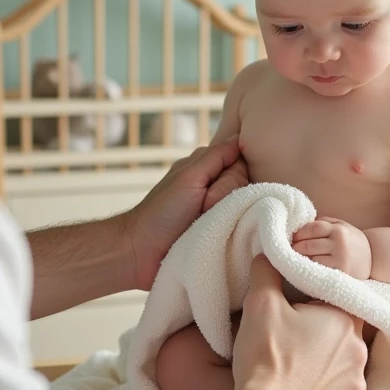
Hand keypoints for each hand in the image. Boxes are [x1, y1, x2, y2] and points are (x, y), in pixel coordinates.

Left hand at [127, 136, 242, 289]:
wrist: (144, 252)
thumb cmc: (161, 212)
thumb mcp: (189, 177)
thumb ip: (215, 156)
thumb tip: (238, 138)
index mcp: (205, 169)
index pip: (240, 161)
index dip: (232, 174)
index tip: (212, 185)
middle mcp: (215, 187)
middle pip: (244, 183)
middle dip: (224, 195)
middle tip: (201, 207)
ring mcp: (220, 211)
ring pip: (245, 204)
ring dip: (226, 213)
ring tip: (203, 223)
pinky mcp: (223, 232)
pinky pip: (243, 225)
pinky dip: (232, 228)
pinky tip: (216, 234)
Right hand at [231, 256, 367, 389]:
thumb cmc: (266, 356)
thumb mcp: (260, 303)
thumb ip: (267, 272)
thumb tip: (269, 255)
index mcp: (346, 320)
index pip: (344, 299)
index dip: (322, 300)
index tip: (304, 306)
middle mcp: (360, 351)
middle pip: (344, 332)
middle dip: (323, 332)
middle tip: (294, 336)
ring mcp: (355, 384)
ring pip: (342, 364)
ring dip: (324, 362)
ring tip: (295, 366)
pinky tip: (300, 389)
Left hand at [292, 217, 371, 278]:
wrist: (374, 258)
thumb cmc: (351, 241)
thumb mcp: (341, 225)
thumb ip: (323, 223)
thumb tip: (299, 225)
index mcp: (338, 230)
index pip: (312, 228)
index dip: (298, 233)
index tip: (291, 238)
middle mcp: (340, 244)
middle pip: (308, 245)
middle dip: (295, 248)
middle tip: (287, 250)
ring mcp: (340, 260)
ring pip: (311, 260)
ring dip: (299, 260)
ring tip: (292, 259)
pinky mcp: (340, 273)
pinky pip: (318, 271)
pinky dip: (309, 270)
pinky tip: (304, 268)